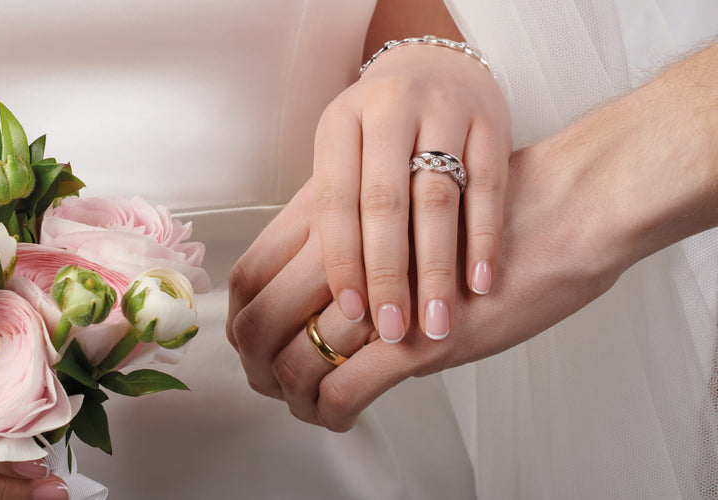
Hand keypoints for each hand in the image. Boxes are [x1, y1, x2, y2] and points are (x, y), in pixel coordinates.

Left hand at [229, 137, 629, 427]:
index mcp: (331, 207)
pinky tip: (343, 417)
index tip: (248, 345)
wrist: (565, 204)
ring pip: (298, 356)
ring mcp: (377, 293)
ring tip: (307, 405)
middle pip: (258, 315)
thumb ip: (358, 240)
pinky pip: (346, 389)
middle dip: (254, 363)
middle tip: (267, 384)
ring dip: (293, 394)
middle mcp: (342, 248)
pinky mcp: (418, 336)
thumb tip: (328, 292)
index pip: (248, 271)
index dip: (235, 319)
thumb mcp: (399, 205)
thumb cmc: (488, 203)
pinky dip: (331, 412)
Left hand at [313, 42, 509, 343]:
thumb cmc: (381, 137)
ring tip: (436, 321)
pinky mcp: (491, 121)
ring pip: (437, 197)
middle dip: (387, 273)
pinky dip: (483, 241)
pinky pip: (488, 188)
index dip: (342, 259)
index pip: (335, 199)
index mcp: (340, 121)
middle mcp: (389, 108)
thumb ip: (336, 213)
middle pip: (384, 201)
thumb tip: (316, 300)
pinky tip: (479, 285)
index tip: (353, 312)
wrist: (440, 69)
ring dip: (435, 267)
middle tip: (394, 329)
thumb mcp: (348, 157)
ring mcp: (443, 109)